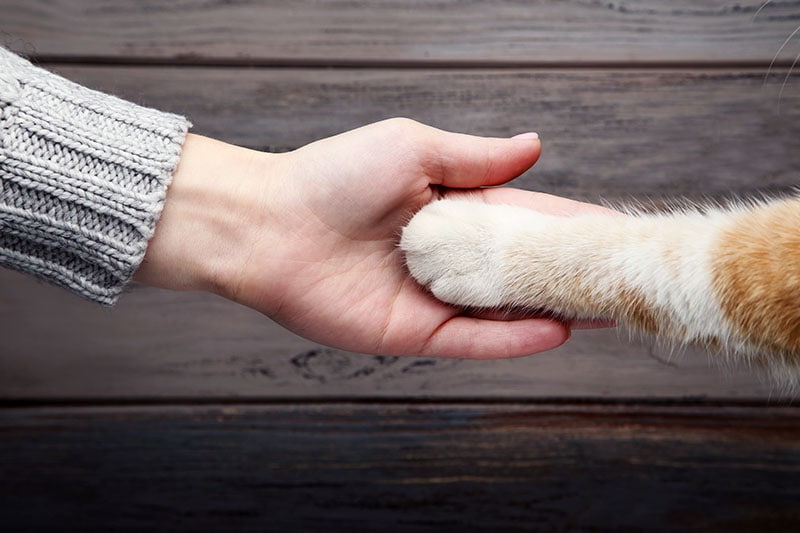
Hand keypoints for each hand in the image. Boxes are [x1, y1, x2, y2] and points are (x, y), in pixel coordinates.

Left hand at [136, 118, 610, 357]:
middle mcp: (449, 256)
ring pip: (506, 307)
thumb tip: (535, 145)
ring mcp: (434, 297)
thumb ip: (476, 157)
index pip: (526, 217)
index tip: (614, 227)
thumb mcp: (413, 148)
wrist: (268, 224)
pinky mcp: (413, 332)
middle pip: (523, 267)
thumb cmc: (333, 176)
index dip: (570, 222)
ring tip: (608, 308)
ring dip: (556, 308)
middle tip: (626, 276)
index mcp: (452, 208)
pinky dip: (513, 337)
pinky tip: (556, 330)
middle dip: (571, 271)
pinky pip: (473, 339)